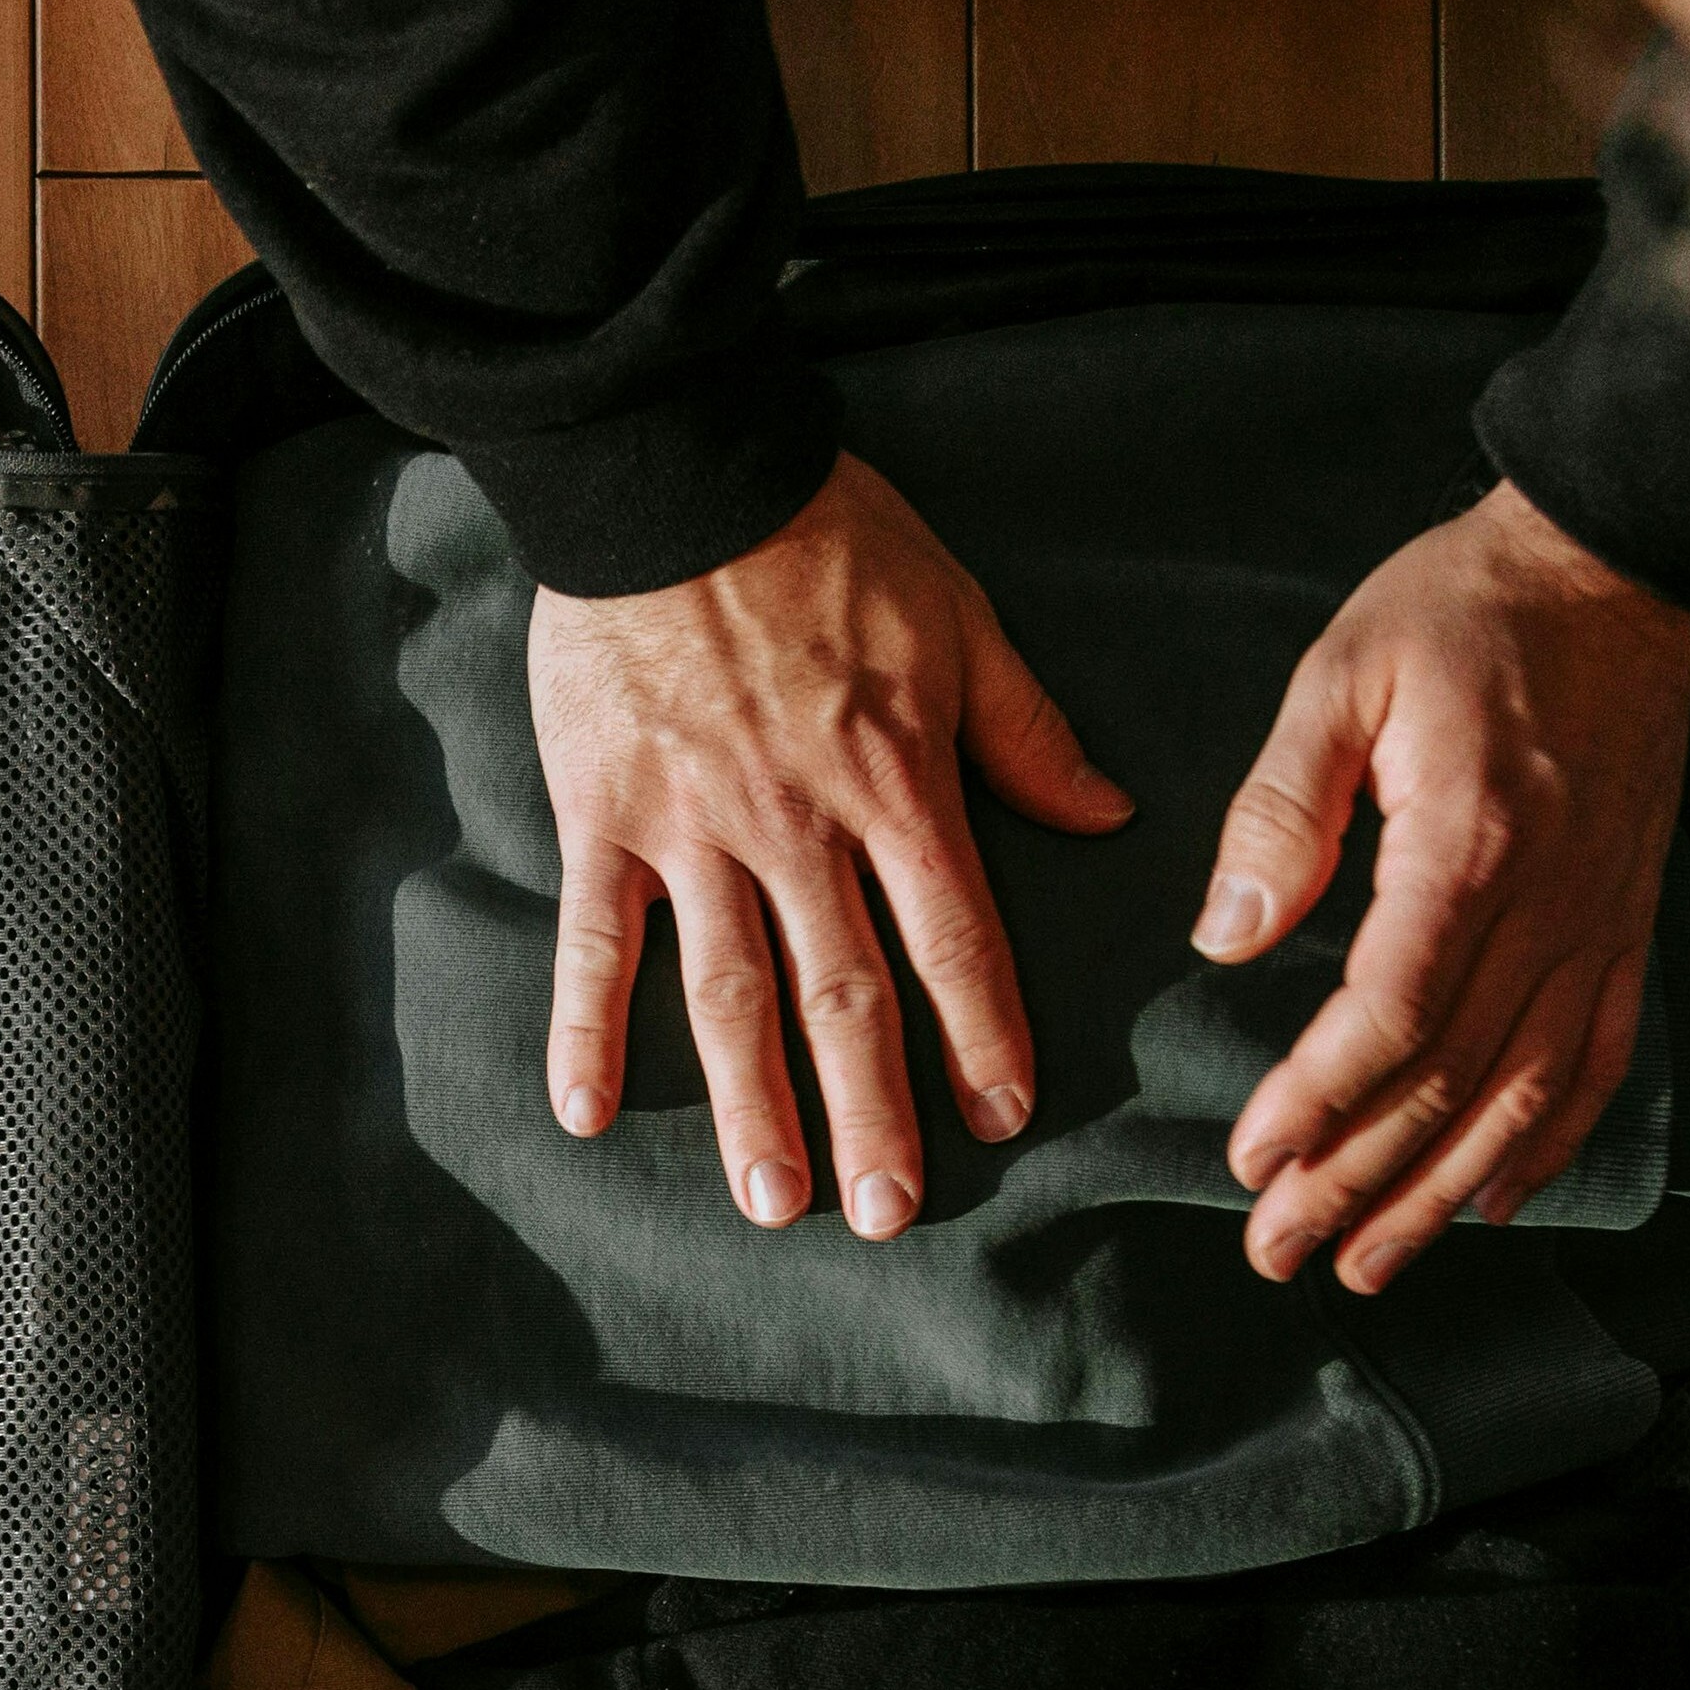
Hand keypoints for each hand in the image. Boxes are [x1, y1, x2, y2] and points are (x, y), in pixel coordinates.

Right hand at [533, 454, 1133, 1239]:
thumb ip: (1026, 731)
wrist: (675, 473)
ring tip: (770, 1200)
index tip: (1000, 1116)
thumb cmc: (826, 534)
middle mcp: (798, 827)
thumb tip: (1107, 817)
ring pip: (728, 994)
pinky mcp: (604, 813)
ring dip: (751, 1107)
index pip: (954, 936)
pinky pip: (595, 939)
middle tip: (885, 1216)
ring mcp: (694, 829)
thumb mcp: (958, 618)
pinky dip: (584, 1029)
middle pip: (844, 996)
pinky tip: (582, 1114)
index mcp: (894, 782)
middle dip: (871, 1114)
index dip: (982, 1033)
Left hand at [1200, 478, 1689, 1289]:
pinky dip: (1552, 1143)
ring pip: (1526, 1096)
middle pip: (1450, 1081)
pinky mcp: (1631, 922)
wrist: (1615, 564)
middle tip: (1279, 1250)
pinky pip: (1602, 1059)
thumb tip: (1226, 933)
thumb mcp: (1342, 675)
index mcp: (1467, 845)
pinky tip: (1496, 1199)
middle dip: (1359, 1181)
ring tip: (1370, 1262)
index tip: (1253, 1158)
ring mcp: (1602, 921)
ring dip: (1443, 1194)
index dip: (1319, 1101)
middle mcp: (1548, 904)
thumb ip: (1281, 810)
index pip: (1390, 1013)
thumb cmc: (1466, 609)